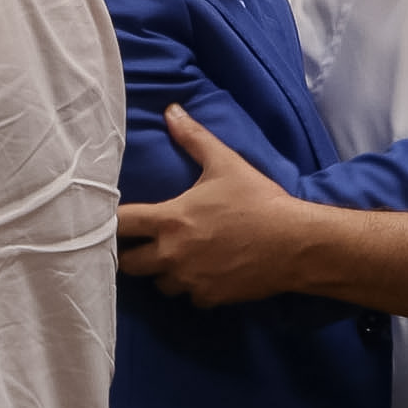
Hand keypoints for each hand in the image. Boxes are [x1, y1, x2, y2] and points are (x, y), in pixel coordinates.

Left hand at [115, 105, 307, 307]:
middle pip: (129, 264)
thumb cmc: (258, 200)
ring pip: (159, 284)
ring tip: (176, 257)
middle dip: (132, 254)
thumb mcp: (225, 163)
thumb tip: (171, 110)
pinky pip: (189, 297)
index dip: (113, 222)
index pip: (120, 225)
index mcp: (170, 219)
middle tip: (143, 243)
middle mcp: (172, 254)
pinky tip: (203, 273)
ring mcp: (190, 279)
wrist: (295, 243)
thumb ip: (193, 138)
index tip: (117, 220)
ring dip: (163, 272)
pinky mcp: (210, 297)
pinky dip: (192, 288)